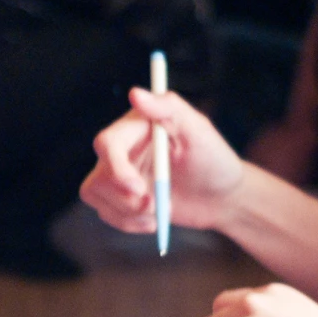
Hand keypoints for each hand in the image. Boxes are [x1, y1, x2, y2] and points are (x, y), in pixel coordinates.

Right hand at [82, 88, 246, 234]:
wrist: (222, 197)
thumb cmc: (214, 160)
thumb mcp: (199, 131)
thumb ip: (169, 108)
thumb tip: (136, 93)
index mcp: (137, 125)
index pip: (108, 143)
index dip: (116, 168)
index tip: (138, 189)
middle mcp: (123, 147)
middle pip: (98, 173)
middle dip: (123, 197)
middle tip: (154, 205)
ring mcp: (119, 173)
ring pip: (94, 193)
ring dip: (126, 211)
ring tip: (159, 211)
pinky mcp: (120, 197)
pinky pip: (106, 213)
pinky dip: (128, 223)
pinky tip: (153, 221)